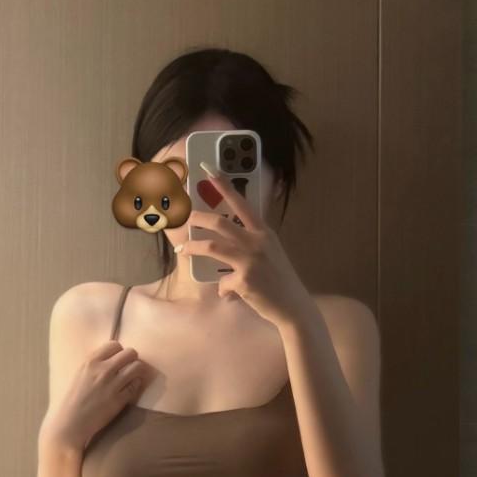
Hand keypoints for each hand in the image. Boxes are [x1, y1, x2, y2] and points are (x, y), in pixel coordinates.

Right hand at [44, 340, 149, 452]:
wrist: (70, 424)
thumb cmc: (73, 399)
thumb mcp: (80, 374)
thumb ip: (96, 364)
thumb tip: (114, 356)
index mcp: (90, 361)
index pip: (115, 344)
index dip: (119, 352)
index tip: (117, 361)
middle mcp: (102, 370)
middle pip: (130, 352)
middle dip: (131, 360)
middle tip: (128, 369)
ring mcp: (112, 384)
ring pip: (138, 367)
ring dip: (137, 372)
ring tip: (131, 379)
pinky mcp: (119, 399)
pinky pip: (136, 385)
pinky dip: (135, 386)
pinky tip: (128, 390)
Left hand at [175, 162, 314, 329]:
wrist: (293, 306)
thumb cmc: (280, 280)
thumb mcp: (271, 253)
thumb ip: (251, 244)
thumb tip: (227, 243)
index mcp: (264, 232)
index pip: (241, 202)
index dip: (224, 185)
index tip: (209, 169)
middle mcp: (257, 242)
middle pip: (218, 222)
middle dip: (196, 218)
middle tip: (183, 218)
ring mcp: (250, 260)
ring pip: (211, 246)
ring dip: (192, 247)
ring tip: (182, 250)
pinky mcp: (244, 280)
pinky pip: (222, 282)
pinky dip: (222, 289)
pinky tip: (228, 294)